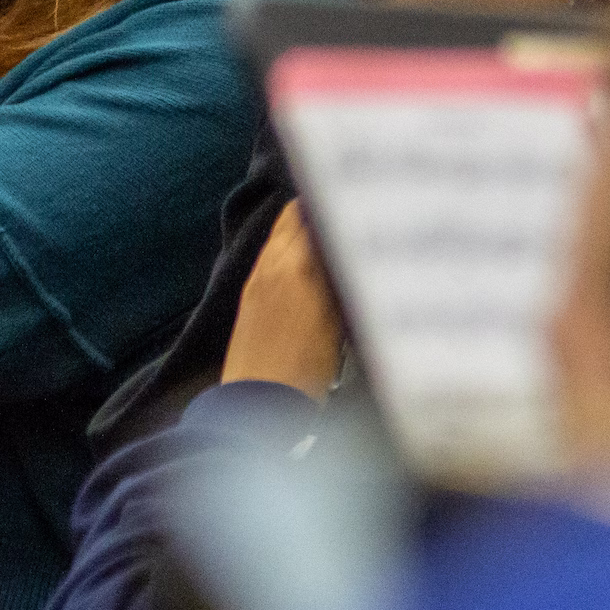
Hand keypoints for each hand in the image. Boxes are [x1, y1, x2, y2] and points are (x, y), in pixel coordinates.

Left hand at [221, 201, 344, 399]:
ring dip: (301, 226)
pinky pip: (269, 253)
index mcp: (300, 267)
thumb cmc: (305, 373)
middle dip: (321, 210)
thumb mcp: (339, 325)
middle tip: (346, 216)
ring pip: (280, 231)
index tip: (361, 206)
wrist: (257, 403)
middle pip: (295, 214)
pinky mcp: (248, 292)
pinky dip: (287, 247)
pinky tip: (305, 264)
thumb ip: (342, 280)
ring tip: (328, 235)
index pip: (319, 215)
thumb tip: (352, 250)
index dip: (342, 207)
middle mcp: (273, 263)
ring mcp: (257, 276)